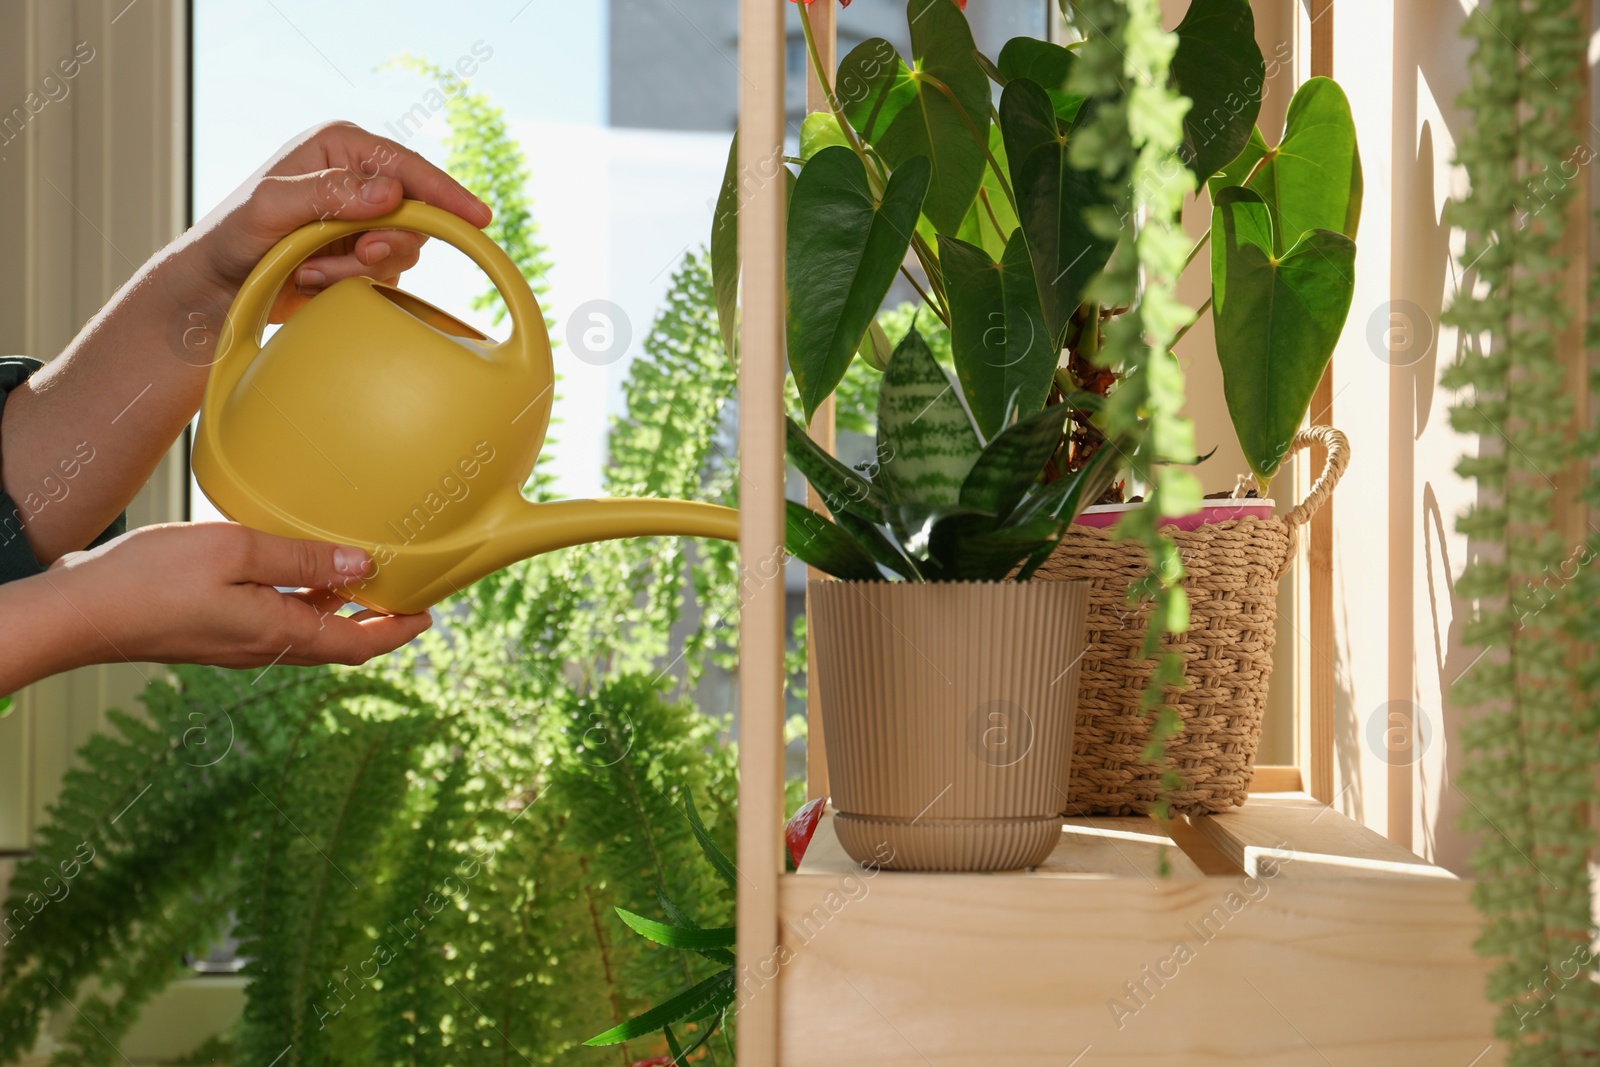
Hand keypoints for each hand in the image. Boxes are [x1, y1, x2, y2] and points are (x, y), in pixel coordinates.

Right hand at [44, 522, 430, 669]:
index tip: (427, 615)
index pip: (357, 645)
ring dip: (339, 608)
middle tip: (405, 593)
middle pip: (337, 642)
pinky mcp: (213, 632)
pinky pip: (275, 620)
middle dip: (376, 621)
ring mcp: (237, 643)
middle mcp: (263, 648)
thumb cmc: (151, 580)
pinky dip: (302, 601)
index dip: (397, 632)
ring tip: (364, 577)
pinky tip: (301, 572)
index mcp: (278, 634)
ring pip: (306, 630)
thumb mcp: (237, 553)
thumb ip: (302, 558)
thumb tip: (362, 564)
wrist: (78, 612)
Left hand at [185, 120, 492, 321]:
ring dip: (359, 268)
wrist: (215, 288)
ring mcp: (362, 219)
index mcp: (341, 148)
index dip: (446, 193)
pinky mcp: (360, 255)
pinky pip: (386, 275)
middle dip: (386, 242)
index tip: (477, 218)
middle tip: (359, 257)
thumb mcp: (274, 208)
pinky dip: (352, 284)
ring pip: (402, 249)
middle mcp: (358, 179)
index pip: (408, 166)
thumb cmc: (233, 237)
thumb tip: (391, 192)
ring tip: (310, 269)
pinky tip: (313, 279)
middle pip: (414, 212)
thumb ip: (331, 195)